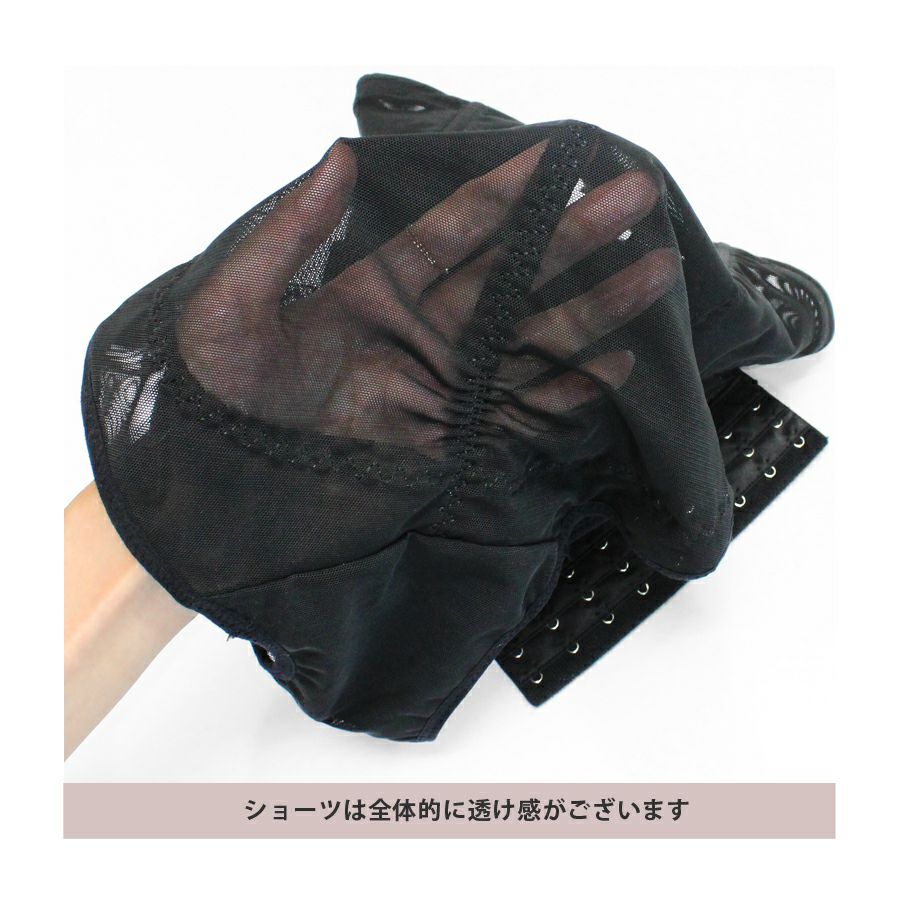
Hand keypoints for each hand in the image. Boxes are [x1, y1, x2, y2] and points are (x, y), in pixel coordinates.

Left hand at [177, 138, 674, 456]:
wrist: (222, 483)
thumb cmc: (216, 395)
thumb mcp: (232, 305)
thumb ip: (289, 235)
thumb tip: (338, 156)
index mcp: (374, 287)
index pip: (455, 227)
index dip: (505, 191)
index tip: (556, 155)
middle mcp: (421, 327)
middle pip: (513, 274)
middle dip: (574, 236)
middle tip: (635, 195)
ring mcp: (442, 382)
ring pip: (532, 337)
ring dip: (594, 306)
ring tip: (654, 271)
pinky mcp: (450, 435)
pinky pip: (520, 409)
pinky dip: (569, 391)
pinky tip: (615, 364)